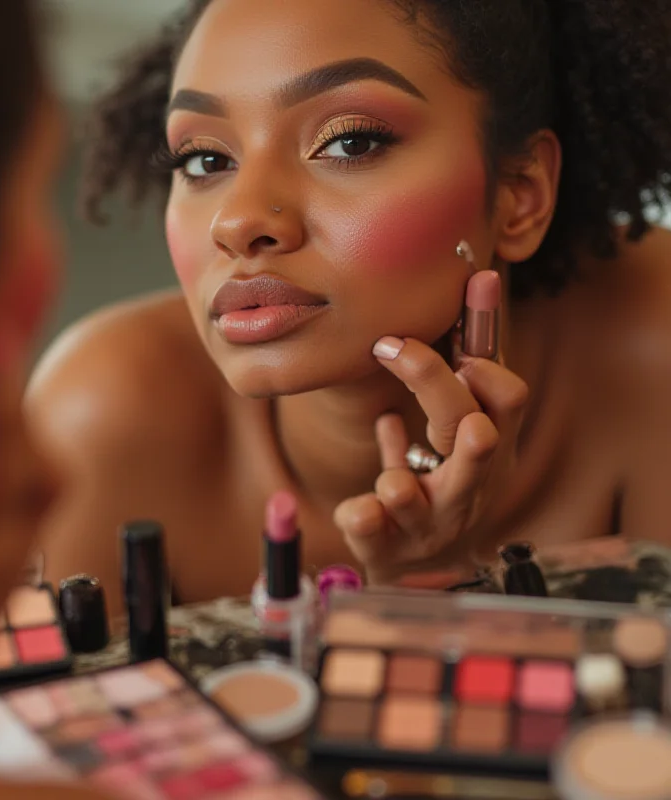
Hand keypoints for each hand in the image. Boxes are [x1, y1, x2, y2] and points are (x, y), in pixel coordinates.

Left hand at [334, 336, 527, 584]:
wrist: (421, 563)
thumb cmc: (445, 480)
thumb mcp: (458, 424)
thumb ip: (463, 365)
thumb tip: (481, 279)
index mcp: (492, 448)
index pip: (510, 401)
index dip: (489, 371)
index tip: (457, 343)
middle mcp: (470, 486)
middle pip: (473, 439)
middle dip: (437, 390)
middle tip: (394, 345)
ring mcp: (431, 521)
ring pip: (426, 501)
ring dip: (405, 481)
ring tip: (393, 478)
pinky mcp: (391, 546)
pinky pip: (374, 531)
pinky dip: (364, 518)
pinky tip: (358, 509)